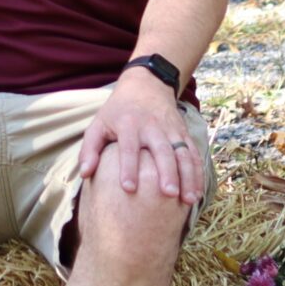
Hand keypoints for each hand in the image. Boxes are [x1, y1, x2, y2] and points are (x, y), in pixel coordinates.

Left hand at [76, 72, 208, 205]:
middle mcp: (152, 127)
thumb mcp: (99, 123)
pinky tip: (198, 192)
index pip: (129, 147)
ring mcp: (171, 130)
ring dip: (188, 176)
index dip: (128, 167)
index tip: (128, 189)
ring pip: (183, 153)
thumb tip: (85, 174)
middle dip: (166, 172)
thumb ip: (90, 149)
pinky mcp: (184, 133)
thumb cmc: (118, 111)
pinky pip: (194, 153)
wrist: (146, 86)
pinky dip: (198, 173)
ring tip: (189, 199)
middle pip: (162, 150)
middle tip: (167, 194)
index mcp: (129, 124)